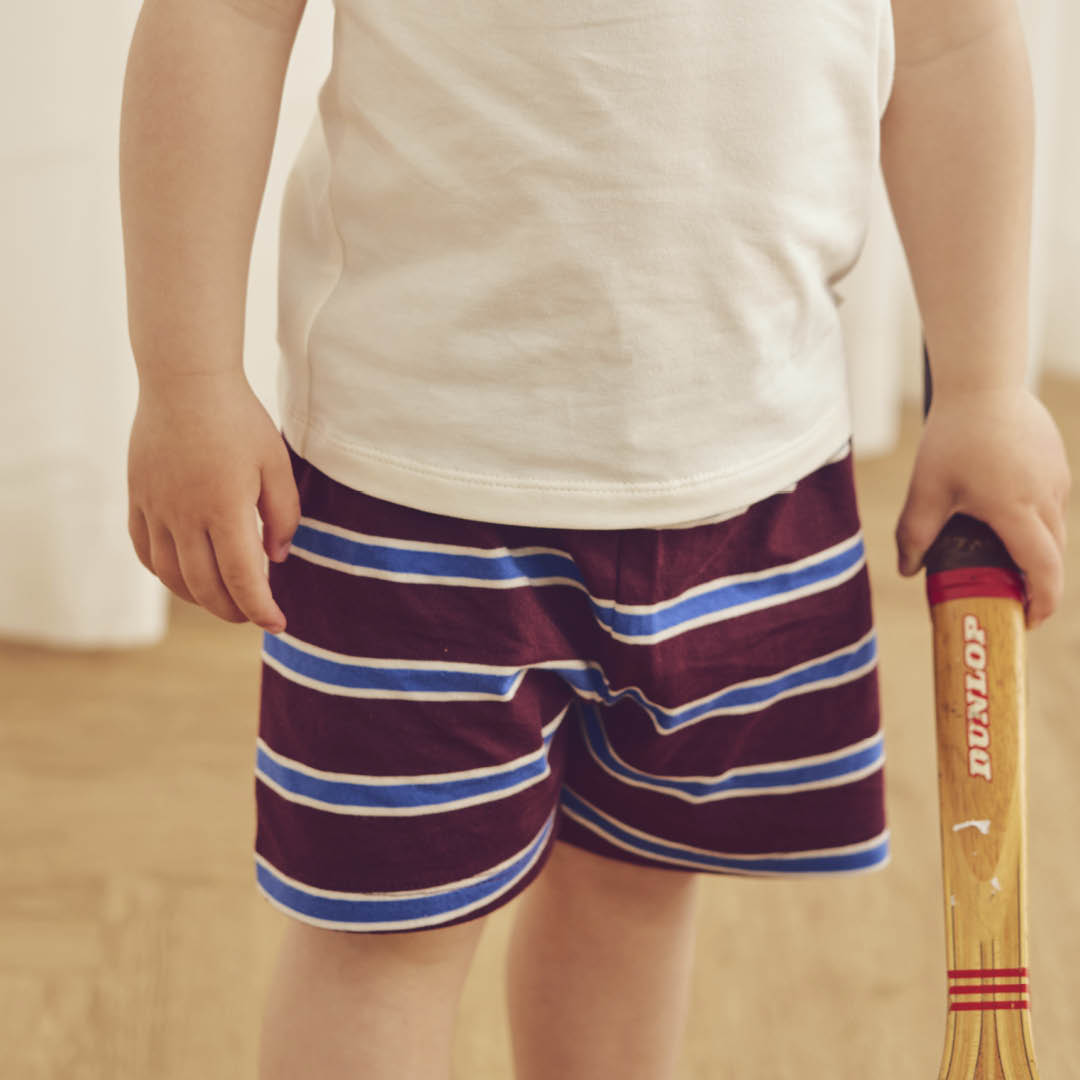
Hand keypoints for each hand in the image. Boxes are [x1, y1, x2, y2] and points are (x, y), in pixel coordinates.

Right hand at [127, 372, 301, 632]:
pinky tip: (185, 575)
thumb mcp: (276, 465)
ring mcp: (155, 508)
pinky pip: (145, 551)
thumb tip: (275, 559)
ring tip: (224, 600)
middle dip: (233, 610)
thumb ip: (283, 515)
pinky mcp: (138, 498)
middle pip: (205, 587)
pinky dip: (166, 573)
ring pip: (171, 576)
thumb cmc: (239, 419)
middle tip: (255, 613)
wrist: (185, 380)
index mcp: (224, 508)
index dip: (261, 609)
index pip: (242, 579)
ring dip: (199, 598)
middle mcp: (184, 515)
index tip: (277, 623)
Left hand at [895, 386, 1069, 627]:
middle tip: (1009, 601)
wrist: (982, 382)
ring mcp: (1056, 478)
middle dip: (1036, 584)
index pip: (1043, 571)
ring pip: (1052, 529)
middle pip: (1052, 555)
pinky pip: (1050, 502)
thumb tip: (908, 571)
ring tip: (1001, 560)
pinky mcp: (1055, 463)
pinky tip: (1000, 510)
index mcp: (1017, 511)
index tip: (1028, 622)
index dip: (1041, 602)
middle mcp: (1046, 498)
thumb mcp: (926, 490)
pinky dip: (1033, 520)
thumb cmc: (952, 436)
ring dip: (1034, 550)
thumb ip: (915, 534)